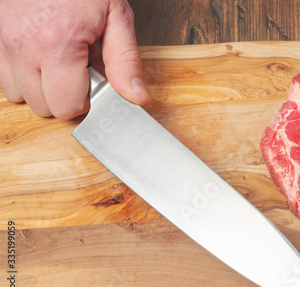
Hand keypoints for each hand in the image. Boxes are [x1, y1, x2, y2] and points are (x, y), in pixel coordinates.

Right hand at [0, 0, 150, 118]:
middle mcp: (23, 46)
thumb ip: (125, 61)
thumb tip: (137, 96)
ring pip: (19, 95)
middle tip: (78, 68)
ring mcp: (3, 41)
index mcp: (56, 44)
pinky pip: (4, 76)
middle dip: (65, 95)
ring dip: (41, 87)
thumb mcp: (116, 18)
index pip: (66, 106)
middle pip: (43, 106)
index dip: (86, 100)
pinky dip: (23, 73)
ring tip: (59, 59)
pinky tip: (41, 56)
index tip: (93, 82)